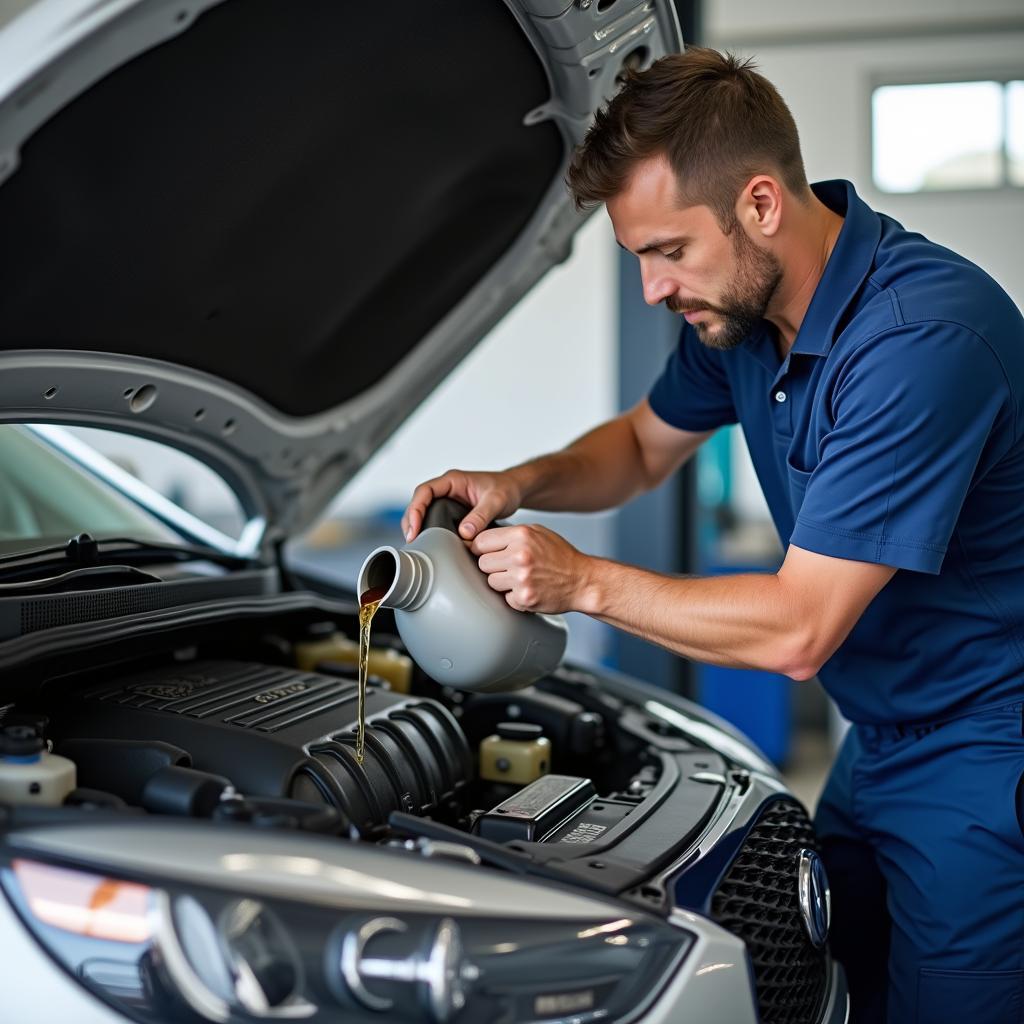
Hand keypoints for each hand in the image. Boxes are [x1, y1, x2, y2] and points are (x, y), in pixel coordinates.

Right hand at [402, 469, 523, 542]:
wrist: (515, 490)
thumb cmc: (506, 489)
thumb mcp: (496, 501)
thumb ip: (481, 515)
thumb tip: (464, 533)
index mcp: (453, 480)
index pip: (425, 491)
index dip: (416, 508)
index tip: (415, 527)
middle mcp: (447, 489)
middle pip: (419, 502)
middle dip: (411, 520)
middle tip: (412, 540)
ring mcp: (448, 500)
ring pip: (423, 511)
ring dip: (416, 526)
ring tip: (416, 543)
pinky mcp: (451, 512)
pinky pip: (433, 519)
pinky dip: (428, 530)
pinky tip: (428, 543)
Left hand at [470, 524, 589, 613]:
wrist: (582, 580)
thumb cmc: (559, 556)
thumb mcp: (537, 533)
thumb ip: (509, 534)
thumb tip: (476, 539)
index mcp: (521, 535)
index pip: (480, 541)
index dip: (483, 548)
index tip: (490, 552)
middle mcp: (520, 555)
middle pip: (482, 563)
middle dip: (494, 566)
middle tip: (510, 567)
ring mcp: (521, 578)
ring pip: (491, 581)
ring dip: (502, 582)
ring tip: (521, 577)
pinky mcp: (524, 598)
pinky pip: (504, 598)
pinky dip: (514, 596)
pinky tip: (529, 588)